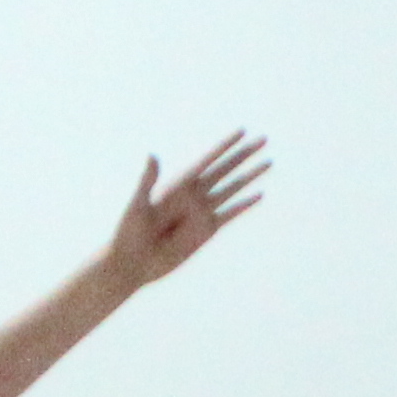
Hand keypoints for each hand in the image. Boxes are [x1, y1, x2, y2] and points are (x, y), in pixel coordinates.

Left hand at [98, 132, 269, 293]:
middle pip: (225, 169)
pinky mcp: (207, 231)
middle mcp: (194, 195)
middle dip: (244, 154)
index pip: (208, 160)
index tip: (241, 132)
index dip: (224, 146)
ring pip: (232, 189)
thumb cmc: (129, 233)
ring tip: (268, 162)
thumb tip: (152, 155)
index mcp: (178, 185)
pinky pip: (230, 215)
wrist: (133, 264)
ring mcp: (202, 213)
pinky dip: (244, 205)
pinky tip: (259, 195)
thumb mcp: (137, 205)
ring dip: (250, 176)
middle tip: (263, 139)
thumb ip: (147, 181)